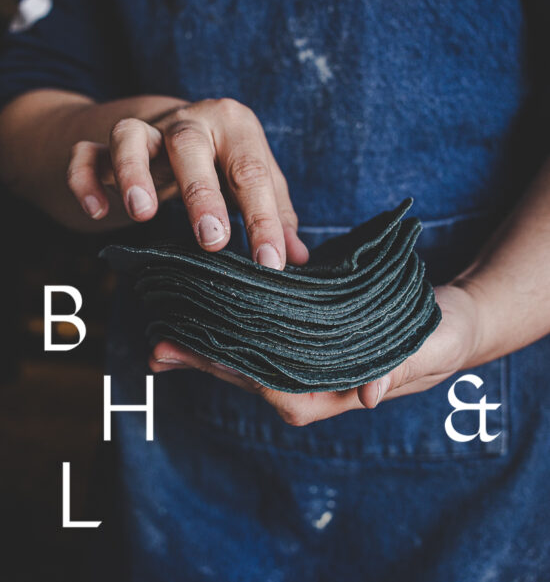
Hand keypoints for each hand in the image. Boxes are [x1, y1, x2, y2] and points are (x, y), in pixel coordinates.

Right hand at [66, 97, 308, 267]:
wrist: (172, 126)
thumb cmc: (223, 159)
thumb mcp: (252, 177)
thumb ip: (276, 212)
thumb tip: (298, 258)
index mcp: (233, 125)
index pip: (251, 172)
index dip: (263, 220)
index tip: (271, 263)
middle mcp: (188, 121)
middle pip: (190, 145)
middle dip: (201, 193)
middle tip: (213, 240)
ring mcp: (143, 130)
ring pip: (129, 136)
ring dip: (133, 172)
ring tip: (142, 214)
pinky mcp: (102, 144)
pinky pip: (85, 154)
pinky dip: (86, 179)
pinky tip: (99, 212)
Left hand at [149, 280, 481, 424]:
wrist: (451, 321)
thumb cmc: (442, 337)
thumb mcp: (430, 351)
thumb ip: (401, 370)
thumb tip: (368, 395)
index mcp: (336, 392)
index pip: (275, 387)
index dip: (233, 372)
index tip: (194, 354)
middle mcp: (314, 382)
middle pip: (250, 374)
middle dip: (203, 360)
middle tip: (157, 346)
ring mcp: (309, 360)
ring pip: (249, 356)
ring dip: (208, 345)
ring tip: (164, 331)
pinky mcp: (308, 337)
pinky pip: (263, 336)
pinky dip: (232, 326)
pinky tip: (207, 311)